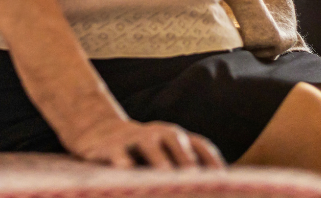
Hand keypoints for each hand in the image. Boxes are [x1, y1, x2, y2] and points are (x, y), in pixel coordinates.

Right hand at [71, 118, 224, 168]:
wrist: (97, 132)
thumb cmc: (140, 153)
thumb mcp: (163, 156)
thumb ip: (184, 169)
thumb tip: (216, 188)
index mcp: (174, 137)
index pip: (199, 144)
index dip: (212, 160)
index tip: (223, 179)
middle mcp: (156, 133)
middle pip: (175, 140)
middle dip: (187, 159)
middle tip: (198, 180)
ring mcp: (133, 138)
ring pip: (149, 145)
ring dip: (159, 159)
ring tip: (166, 174)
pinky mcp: (109, 147)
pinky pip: (117, 153)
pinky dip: (122, 161)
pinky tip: (126, 170)